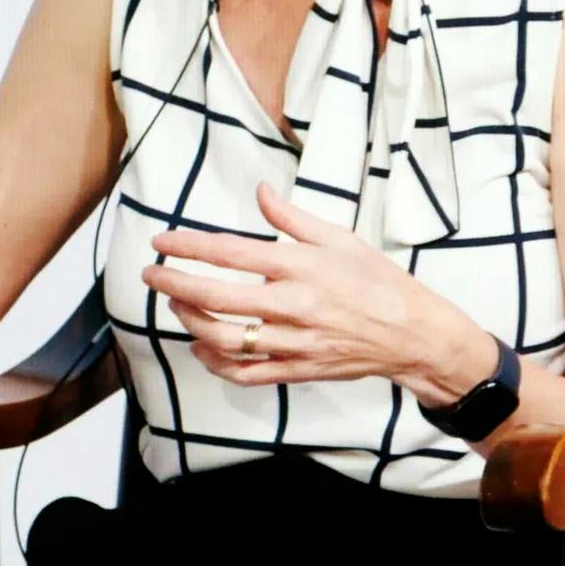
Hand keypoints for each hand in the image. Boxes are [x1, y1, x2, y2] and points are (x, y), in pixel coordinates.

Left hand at [140, 181, 447, 388]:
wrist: (412, 334)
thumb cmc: (378, 281)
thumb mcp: (339, 238)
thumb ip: (292, 218)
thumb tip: (260, 192)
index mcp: (301, 267)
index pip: (231, 253)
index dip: (190, 247)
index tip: (162, 242)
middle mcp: (293, 306)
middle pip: (217, 299)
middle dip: (175, 286)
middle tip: (152, 275)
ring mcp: (293, 343)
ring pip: (226, 339)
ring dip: (191, 322)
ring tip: (175, 306)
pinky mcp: (297, 370)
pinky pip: (246, 373)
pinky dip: (216, 363)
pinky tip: (201, 346)